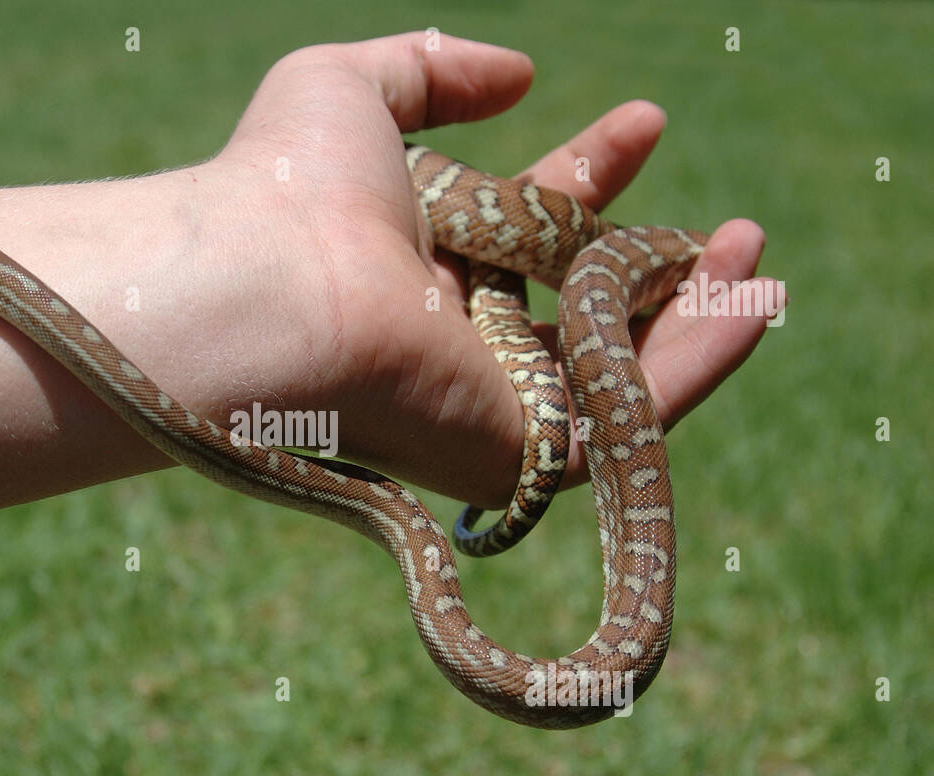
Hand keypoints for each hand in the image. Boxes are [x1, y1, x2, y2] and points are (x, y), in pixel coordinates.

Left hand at [198, 32, 778, 505]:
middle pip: (577, 308)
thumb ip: (433, 68)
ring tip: (757, 262)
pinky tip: (751, 305)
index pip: (526, 226)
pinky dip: (695, 367)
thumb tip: (521, 74)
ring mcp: (485, 404)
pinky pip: (623, 422)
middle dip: (657, 265)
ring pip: (612, 372)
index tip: (642, 123)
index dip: (590, 175)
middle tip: (733, 226)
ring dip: (695, 320)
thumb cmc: (290, 186)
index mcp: (420, 265)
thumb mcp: (350, 89)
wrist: (269, 288)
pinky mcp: (515, 456)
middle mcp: (454, 340)